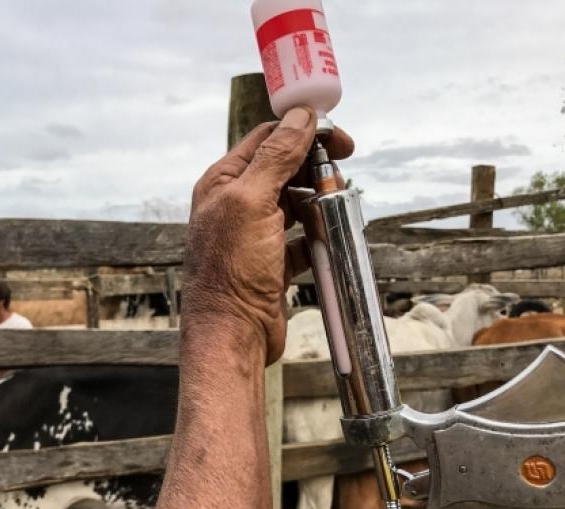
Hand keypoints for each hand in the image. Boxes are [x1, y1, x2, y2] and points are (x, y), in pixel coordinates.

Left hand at [182, 106, 353, 361]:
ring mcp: (253, 234)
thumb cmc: (232, 271)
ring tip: (336, 207)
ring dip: (319, 202)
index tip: (339, 139)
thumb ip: (276, 157)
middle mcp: (235, 204)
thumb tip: (299, 117)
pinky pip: (302, 237)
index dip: (303, 132)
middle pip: (284, 169)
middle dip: (315, 168)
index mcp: (222, 182)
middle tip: (342, 173)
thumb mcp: (253, 203)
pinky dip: (319, 235)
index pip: (266, 140)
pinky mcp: (271, 261)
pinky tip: (330, 238)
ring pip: (296, 203)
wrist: (233, 334)